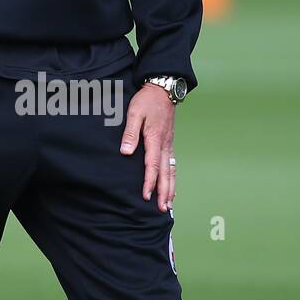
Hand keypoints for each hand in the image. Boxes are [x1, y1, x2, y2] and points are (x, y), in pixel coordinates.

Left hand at [120, 84, 175, 211]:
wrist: (163, 89)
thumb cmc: (147, 101)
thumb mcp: (134, 113)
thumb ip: (130, 133)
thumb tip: (126, 152)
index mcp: (155, 138)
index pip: (152, 165)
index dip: (149, 182)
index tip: (145, 196)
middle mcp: (164, 144)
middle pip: (166, 173)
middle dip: (164, 192)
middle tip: (162, 209)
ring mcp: (169, 144)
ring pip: (171, 171)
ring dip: (170, 188)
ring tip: (168, 204)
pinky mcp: (169, 143)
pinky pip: (173, 164)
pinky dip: (172, 178)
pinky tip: (171, 186)